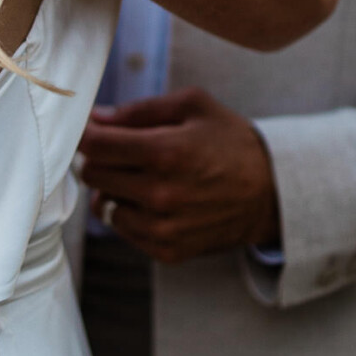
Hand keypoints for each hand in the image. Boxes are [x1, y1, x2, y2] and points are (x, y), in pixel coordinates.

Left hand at [79, 88, 280, 262]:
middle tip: (118, 150)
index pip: (95, 145)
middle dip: (99, 158)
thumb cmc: (230, 142)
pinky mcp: (167, 250)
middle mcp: (160, 194)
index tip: (87, 129)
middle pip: (93, 174)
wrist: (271, 193)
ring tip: (140, 176)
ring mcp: (163, 227)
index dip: (83, 133)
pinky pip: (122, 229)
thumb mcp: (193, 106)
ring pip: (103, 204)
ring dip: (112, 188)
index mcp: (165, 152)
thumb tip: (97, 118)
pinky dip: (129, 212)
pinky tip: (153, 199)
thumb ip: (140, 110)